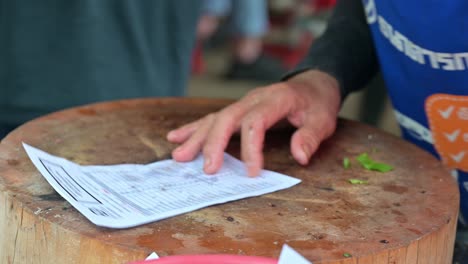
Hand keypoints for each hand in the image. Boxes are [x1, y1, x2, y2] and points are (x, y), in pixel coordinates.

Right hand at [167, 70, 340, 175]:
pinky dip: (194, 128)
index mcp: (276, 99)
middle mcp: (254, 99)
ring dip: (196, 137)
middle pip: (227, 118)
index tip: (252, 173)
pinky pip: (213, 117)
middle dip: (214, 144)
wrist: (312, 83)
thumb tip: (300, 156)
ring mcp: (243, 102)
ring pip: (214, 118)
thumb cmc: (316, 103)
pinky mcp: (238, 109)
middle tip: (207, 169)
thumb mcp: (323, 119)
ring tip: (179, 155)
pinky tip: (176, 136)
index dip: (251, 148)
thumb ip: (310, 136)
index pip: (255, 122)